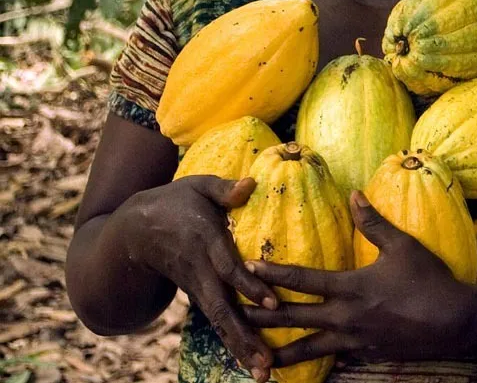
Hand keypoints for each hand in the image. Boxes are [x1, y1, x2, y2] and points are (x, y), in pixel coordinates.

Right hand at [116, 175, 276, 381]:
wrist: (132, 231)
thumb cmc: (174, 201)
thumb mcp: (196, 186)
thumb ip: (224, 188)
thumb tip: (251, 184)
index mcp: (204, 242)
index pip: (228, 268)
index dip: (249, 285)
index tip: (271, 303)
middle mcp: (201, 271)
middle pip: (223, 308)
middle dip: (245, 336)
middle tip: (266, 362)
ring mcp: (198, 287)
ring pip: (220, 322)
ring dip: (241, 348)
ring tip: (263, 373)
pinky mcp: (199, 295)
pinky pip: (217, 322)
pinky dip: (233, 342)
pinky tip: (252, 363)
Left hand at [241, 191, 473, 366]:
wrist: (456, 323)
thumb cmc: (430, 280)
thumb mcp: (403, 246)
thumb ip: (374, 222)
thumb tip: (353, 194)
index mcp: (351, 287)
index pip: (302, 279)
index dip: (273, 273)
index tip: (247, 268)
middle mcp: (346, 317)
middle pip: (294, 317)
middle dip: (261, 316)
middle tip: (233, 314)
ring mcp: (355, 340)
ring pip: (309, 349)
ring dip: (280, 353)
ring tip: (257, 359)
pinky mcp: (368, 355)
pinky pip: (334, 359)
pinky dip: (315, 363)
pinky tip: (305, 366)